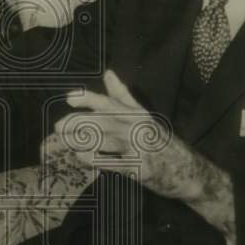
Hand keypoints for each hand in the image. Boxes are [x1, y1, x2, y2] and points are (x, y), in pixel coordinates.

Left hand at [53, 69, 175, 191]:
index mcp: (136, 113)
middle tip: (57, 127)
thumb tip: (108, 73)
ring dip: (83, 141)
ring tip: (64, 142)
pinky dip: (96, 159)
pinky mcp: (141, 169)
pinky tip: (81, 157)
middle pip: (103, 121)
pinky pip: (114, 163)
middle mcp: (138, 127)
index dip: (88, 99)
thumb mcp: (143, 115)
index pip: (109, 102)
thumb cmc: (160, 142)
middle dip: (78, 123)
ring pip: (107, 140)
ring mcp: (140, 148)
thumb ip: (123, 96)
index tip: (69, 98)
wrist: (187, 171)